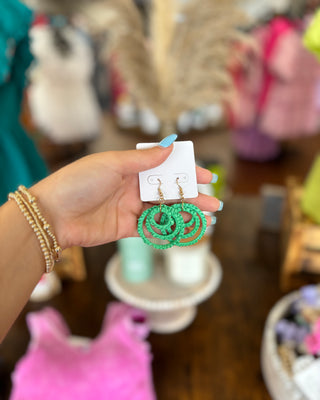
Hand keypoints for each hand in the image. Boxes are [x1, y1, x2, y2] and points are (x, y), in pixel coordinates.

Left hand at [32, 145, 219, 248]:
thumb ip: (142, 160)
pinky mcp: (126, 227)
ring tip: (206, 219)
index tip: (206, 177)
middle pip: (169, 191)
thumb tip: (169, 148)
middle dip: (192, 197)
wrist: (53, 215)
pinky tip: (184, 229)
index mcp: (129, 167)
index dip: (186, 172)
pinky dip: (168, 228)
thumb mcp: (112, 164)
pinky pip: (152, 227)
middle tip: (214, 204)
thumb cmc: (79, 182)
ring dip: (185, 214)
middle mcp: (132, 186)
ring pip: (164, 210)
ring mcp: (130, 208)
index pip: (165, 167)